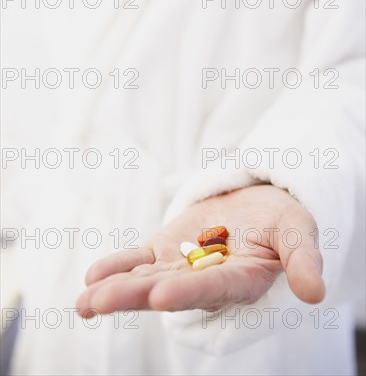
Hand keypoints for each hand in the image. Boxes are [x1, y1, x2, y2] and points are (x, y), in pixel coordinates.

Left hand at [76, 185, 324, 315]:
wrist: (258, 204)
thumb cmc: (282, 220)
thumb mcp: (297, 232)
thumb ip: (302, 260)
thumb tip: (317, 293)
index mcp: (240, 280)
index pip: (213, 289)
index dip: (190, 292)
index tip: (161, 296)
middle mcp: (206, 280)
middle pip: (168, 290)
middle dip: (133, 296)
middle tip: (99, 302)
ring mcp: (182, 266)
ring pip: (146, 280)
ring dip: (115, 289)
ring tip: (84, 301)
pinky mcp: (166, 250)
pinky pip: (139, 261)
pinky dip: (118, 266)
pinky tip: (92, 275)